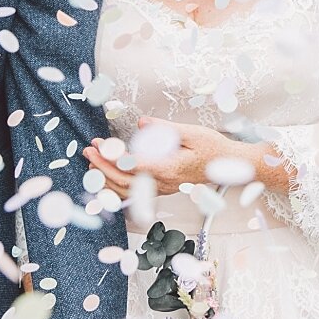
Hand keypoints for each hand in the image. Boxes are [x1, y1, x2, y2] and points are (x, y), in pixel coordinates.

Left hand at [84, 117, 245, 197]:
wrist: (229, 166)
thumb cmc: (213, 148)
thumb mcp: (191, 132)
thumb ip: (164, 130)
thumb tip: (142, 124)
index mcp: (169, 169)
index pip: (133, 166)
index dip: (113, 157)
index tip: (100, 145)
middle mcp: (164, 183)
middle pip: (124, 181)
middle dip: (102, 166)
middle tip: (89, 151)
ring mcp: (162, 189)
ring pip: (127, 192)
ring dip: (106, 178)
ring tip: (92, 163)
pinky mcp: (162, 189)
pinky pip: (135, 194)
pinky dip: (116, 187)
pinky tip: (107, 178)